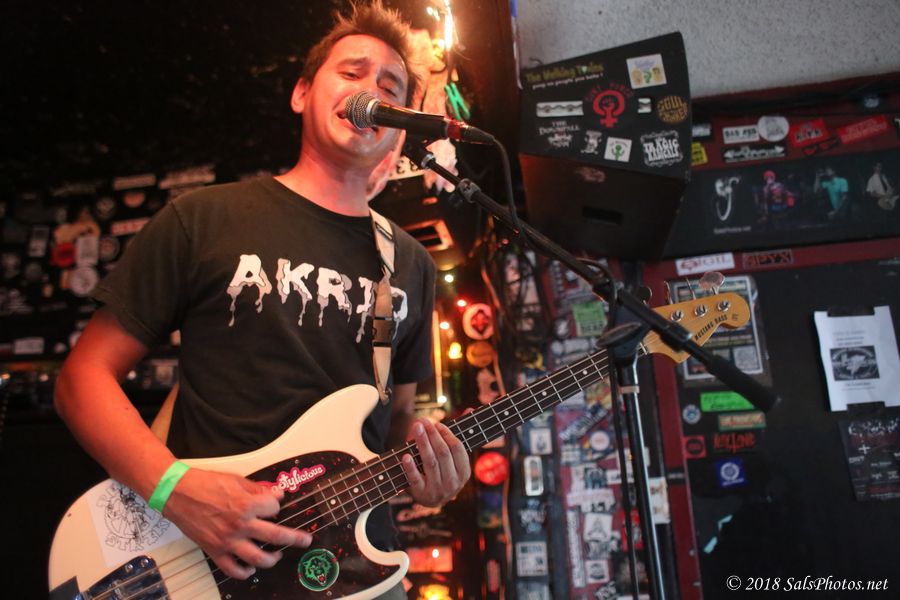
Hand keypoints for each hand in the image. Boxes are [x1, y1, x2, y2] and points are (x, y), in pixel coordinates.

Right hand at [163, 468, 311, 578]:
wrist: (176, 493)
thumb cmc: (204, 483)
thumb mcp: (235, 480)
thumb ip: (257, 489)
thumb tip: (276, 493)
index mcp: (246, 504)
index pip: (274, 508)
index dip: (276, 504)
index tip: (274, 503)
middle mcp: (240, 525)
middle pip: (276, 536)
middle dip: (295, 538)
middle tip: (305, 540)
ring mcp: (227, 540)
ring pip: (258, 558)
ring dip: (272, 559)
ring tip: (278, 555)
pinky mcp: (214, 551)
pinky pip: (233, 569)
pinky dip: (245, 573)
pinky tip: (251, 569)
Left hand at [401, 420, 470, 506]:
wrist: (430, 499)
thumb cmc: (443, 471)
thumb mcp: (453, 458)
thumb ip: (460, 434)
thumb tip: (470, 409)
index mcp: (464, 472)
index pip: (457, 449)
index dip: (447, 434)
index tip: (436, 424)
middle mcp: (453, 483)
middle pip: (443, 453)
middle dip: (433, 435)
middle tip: (423, 421)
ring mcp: (438, 490)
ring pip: (430, 462)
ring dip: (422, 443)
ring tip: (416, 428)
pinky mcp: (422, 495)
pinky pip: (416, 479)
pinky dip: (411, 467)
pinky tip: (406, 455)